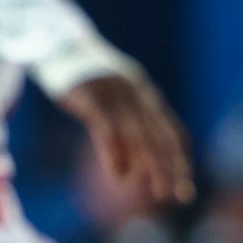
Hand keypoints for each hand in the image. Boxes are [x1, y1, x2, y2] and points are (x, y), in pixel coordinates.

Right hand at [64, 69, 193, 205]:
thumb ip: (123, 134)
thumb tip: (130, 172)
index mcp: (146, 95)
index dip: (180, 161)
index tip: (185, 189)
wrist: (56, 45)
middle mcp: (137, 92)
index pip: (172, 132)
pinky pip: (107, 128)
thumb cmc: (85, 82)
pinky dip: (115, 154)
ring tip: (159, 193)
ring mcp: (114, 92)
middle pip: (161, 135)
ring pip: (140, 133)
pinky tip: (120, 177)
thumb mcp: (112, 103)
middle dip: (173, 168)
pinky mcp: (89, 94)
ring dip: (153, 165)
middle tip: (179, 197)